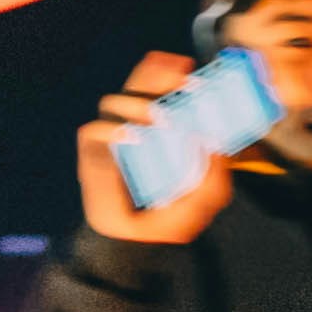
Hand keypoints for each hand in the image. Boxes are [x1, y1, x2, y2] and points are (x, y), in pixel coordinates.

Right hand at [76, 51, 235, 243]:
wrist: (136, 243)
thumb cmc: (170, 218)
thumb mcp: (207, 196)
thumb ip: (218, 173)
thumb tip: (214, 143)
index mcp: (160, 130)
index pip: (159, 91)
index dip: (168, 73)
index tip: (186, 68)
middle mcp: (135, 127)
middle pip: (137, 88)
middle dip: (155, 78)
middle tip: (178, 83)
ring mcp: (112, 138)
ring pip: (114, 102)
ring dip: (136, 102)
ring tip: (157, 115)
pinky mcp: (93, 154)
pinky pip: (94, 130)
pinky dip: (110, 130)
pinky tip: (130, 137)